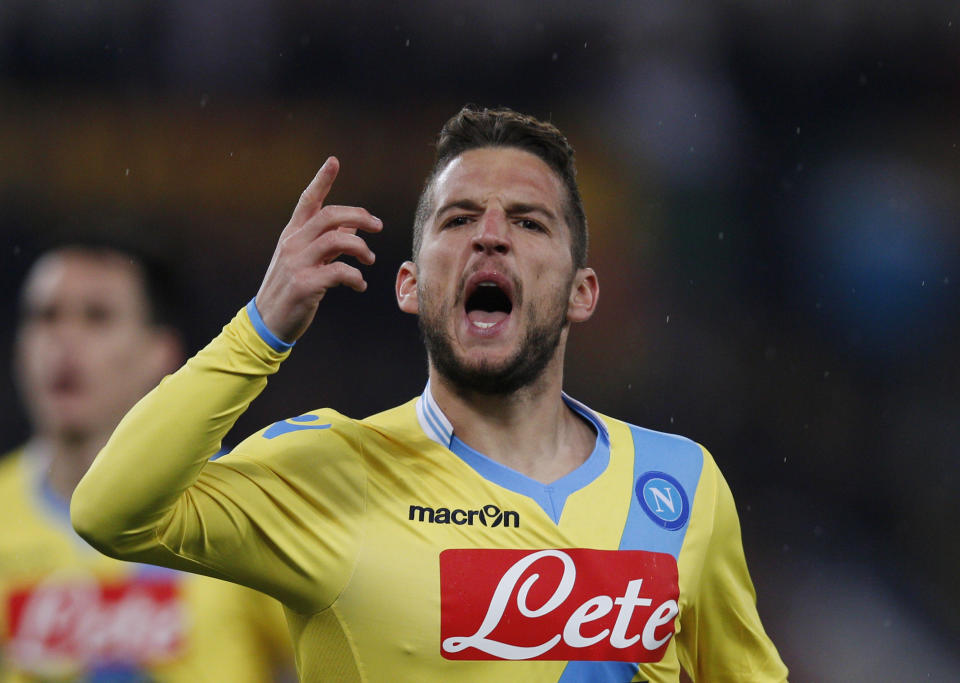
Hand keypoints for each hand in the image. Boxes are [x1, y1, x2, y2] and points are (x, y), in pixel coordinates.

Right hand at [255, 157, 382, 342]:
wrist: (267, 321)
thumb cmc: (290, 289)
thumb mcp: (305, 261)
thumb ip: (327, 243)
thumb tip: (352, 227)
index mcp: (292, 234)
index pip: (307, 200)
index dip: (321, 180)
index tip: (333, 161)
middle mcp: (292, 243)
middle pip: (329, 216)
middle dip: (359, 216)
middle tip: (378, 226)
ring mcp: (296, 263)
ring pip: (337, 240)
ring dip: (361, 249)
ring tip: (370, 260)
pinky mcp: (304, 284)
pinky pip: (339, 271)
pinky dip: (356, 277)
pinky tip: (360, 285)